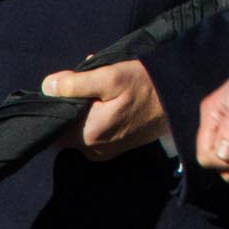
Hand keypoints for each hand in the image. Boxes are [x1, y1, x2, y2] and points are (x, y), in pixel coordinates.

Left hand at [40, 60, 168, 160]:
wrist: (180, 99)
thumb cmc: (147, 85)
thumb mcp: (112, 76)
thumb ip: (76, 83)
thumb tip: (47, 87)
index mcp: (89, 134)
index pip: (53, 125)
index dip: (54, 105)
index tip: (66, 86)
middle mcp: (94, 150)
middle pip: (66, 127)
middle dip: (71, 105)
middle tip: (87, 82)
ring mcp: (104, 152)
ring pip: (79, 130)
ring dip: (83, 110)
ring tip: (100, 88)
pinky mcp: (114, 149)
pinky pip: (92, 134)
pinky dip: (94, 117)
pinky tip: (109, 99)